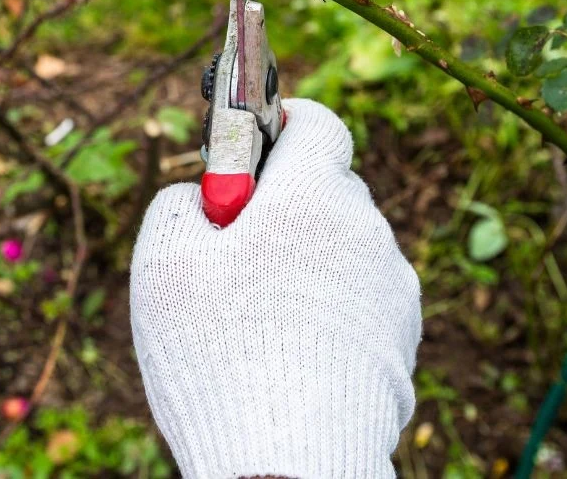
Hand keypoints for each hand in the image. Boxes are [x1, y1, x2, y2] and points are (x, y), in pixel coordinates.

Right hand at [130, 99, 420, 478]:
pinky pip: (361, 301)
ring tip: (259, 320)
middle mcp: (366, 230)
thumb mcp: (163, 262)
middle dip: (285, 205)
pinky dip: (331, 311)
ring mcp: (393, 288)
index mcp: (313, 195)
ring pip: (344, 248)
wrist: (289, 462)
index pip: (317, 122)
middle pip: (327, 188)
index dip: (281, 126)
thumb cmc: (219, 353)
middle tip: (234, 251)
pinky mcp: (402, 340)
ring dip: (308, 261)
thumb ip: (181, 201)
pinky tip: (291, 353)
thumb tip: (204, 197)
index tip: (249, 155)